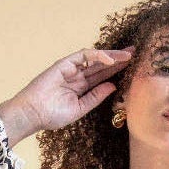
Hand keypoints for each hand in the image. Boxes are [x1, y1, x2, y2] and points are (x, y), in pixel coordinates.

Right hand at [0, 45, 134, 141]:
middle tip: (136, 53)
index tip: (134, 69)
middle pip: (102, 65)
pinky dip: (97, 56)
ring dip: (112, 56)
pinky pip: (83, 56)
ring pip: (95, 58)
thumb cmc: (52, 115)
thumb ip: (96, 97)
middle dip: (118, 60)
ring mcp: (71, 69)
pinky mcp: (64, 63)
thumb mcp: (80, 109)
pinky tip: (110, 59)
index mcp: (82, 88)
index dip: (117, 72)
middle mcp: (78, 76)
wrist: (33, 114)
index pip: (103, 76)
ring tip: (128, 55)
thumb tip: (113, 86)